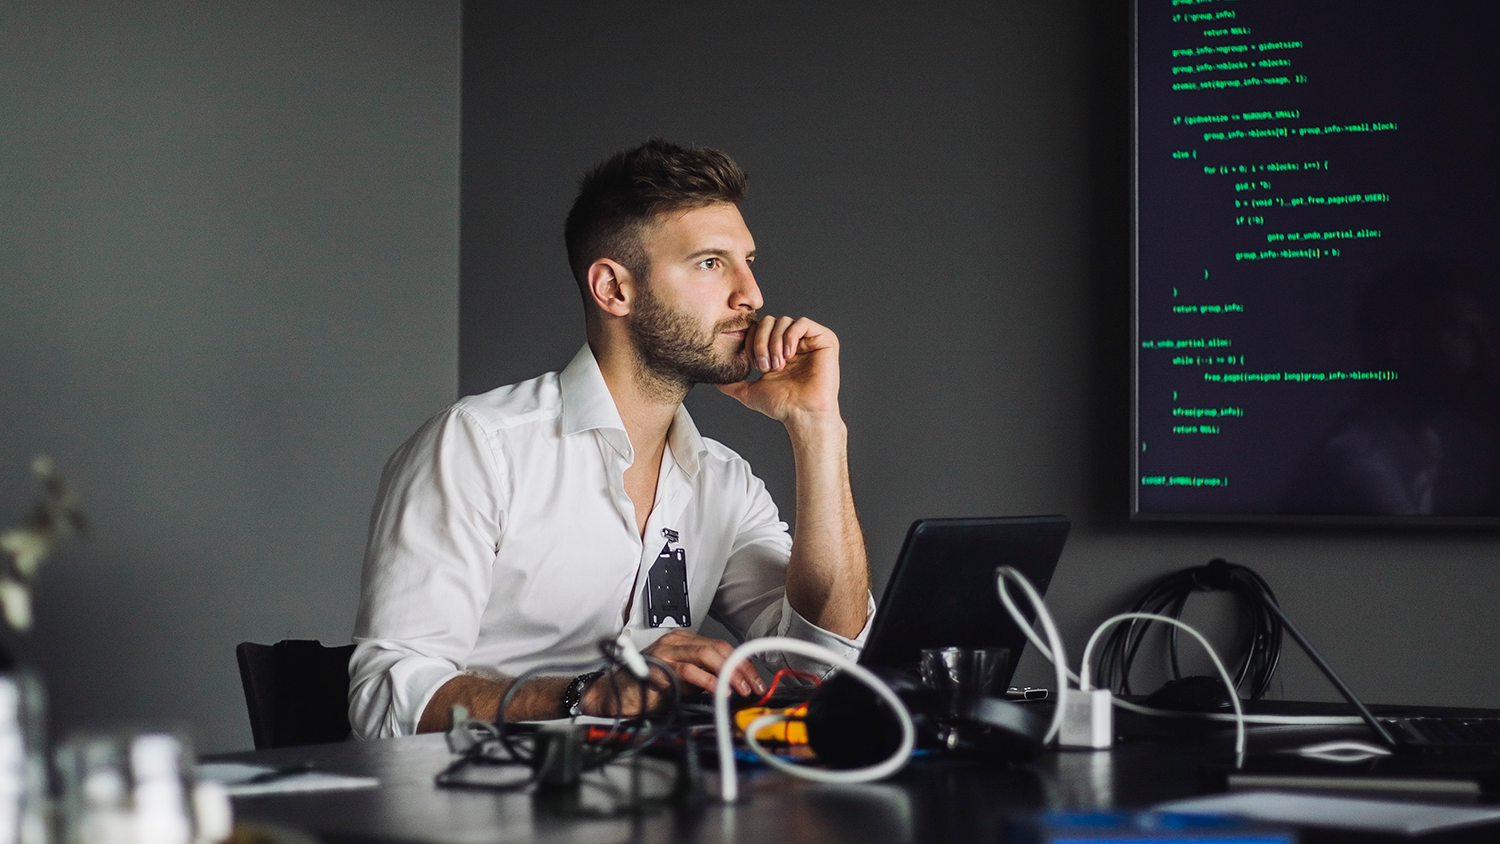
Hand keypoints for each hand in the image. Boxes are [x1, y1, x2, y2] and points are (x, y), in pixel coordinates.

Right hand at [580, 630, 766, 716]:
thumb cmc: (645, 690)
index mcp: (683, 641)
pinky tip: (720, 692)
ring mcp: (666, 652)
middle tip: (754, 687)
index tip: (756, 681)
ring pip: (707, 655)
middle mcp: (676, 642)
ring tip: (741, 690)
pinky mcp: (658, 667)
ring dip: (729, 673)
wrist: (613, 696)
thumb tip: (734, 688)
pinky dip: (708, 681)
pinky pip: (689, 671)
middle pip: (719, 649)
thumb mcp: (682, 683)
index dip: (742, 663)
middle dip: (741, 668)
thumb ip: (704, 680)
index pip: (721, 647)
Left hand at [716, 316, 840, 424]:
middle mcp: (793, 342)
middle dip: (761, 342)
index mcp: (778, 350)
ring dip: (775, 343)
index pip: (758, 329)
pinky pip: (803, 323)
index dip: (752, 342)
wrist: (802, 414)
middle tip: (764, 365)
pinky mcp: (824, 339)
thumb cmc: (782, 405)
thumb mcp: (749, 392)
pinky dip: (791, 336)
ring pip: (783, 321)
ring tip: (778, 365)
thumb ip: (733, 384)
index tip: (755, 366)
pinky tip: (789, 354)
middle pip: (769, 321)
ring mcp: (809, 340)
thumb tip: (717, 380)